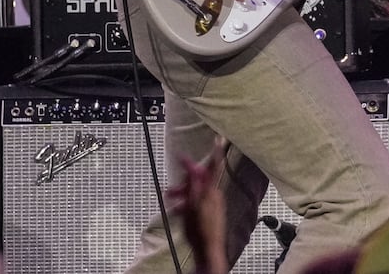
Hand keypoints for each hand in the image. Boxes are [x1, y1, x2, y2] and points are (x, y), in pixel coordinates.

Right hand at [167, 138, 227, 273]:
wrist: (208, 249)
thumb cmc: (201, 230)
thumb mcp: (192, 205)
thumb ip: (193, 186)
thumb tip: (193, 168)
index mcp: (211, 191)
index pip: (214, 166)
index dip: (216, 152)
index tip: (217, 138)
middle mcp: (214, 195)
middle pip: (199, 181)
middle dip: (184, 182)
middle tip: (171, 189)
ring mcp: (212, 204)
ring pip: (195, 192)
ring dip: (182, 194)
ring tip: (171, 201)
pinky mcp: (209, 212)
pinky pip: (196, 202)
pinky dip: (186, 203)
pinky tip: (179, 210)